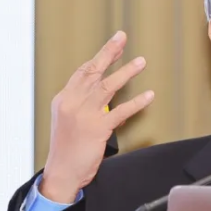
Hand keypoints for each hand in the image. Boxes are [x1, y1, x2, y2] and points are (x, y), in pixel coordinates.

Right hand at [40, 31, 153, 202]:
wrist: (61, 172)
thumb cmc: (66, 149)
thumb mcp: (68, 122)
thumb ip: (83, 107)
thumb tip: (105, 100)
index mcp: (64, 99)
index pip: (82, 73)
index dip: (99, 58)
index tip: (113, 46)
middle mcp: (72, 103)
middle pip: (93, 72)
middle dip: (109, 53)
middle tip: (121, 38)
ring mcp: (85, 115)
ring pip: (108, 87)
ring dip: (126, 72)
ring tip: (141, 62)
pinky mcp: (98, 128)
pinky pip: (121, 112)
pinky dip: (136, 103)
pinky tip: (148, 95)